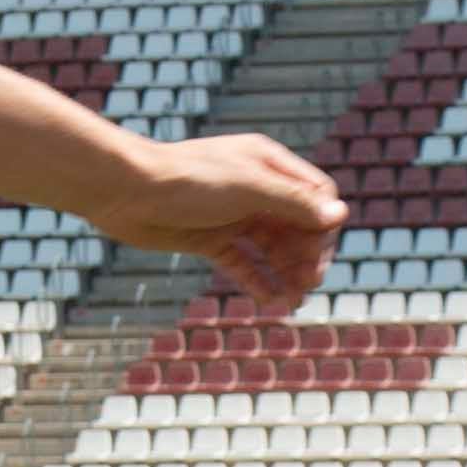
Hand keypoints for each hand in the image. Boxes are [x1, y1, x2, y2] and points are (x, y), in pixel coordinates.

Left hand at [97, 130, 343, 314]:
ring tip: (293, 301)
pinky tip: (270, 302)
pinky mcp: (211, 238)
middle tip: (308, 284)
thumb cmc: (187, 180)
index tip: (319, 254)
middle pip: (297, 225)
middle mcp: (255, 188)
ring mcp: (233, 215)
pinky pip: (244, 263)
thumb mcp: (248, 188)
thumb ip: (293, 202)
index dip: (323, 225)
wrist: (126, 192)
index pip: (314, 195)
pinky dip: (258, 281)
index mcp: (268, 164)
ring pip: (272, 247)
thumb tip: (340, 215)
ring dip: (286, 273)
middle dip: (306, 255)